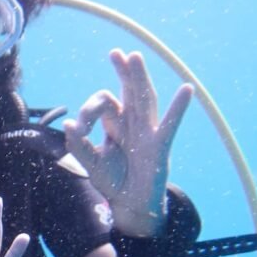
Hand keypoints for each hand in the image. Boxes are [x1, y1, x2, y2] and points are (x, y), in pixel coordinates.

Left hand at [63, 49, 192, 235]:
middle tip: (116, 53)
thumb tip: (68, 122)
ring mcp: (147, 132)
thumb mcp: (91, 163)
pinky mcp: (159, 147)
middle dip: (123, 72)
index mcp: (115, 124)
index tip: (80, 128)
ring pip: (145, 100)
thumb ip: (78, 145)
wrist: (130, 204)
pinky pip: (170, 125)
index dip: (89, 110)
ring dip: (140, 79)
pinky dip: (178, 108)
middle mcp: (132, 123)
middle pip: (128, 91)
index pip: (102, 103)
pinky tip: (188, 89)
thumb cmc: (113, 180)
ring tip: (135, 58)